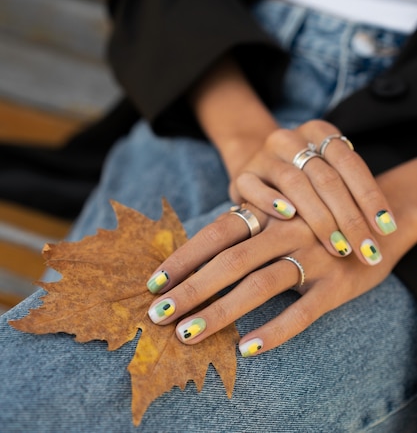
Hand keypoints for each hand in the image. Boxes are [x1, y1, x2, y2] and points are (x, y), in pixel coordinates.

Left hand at [146, 205, 396, 354]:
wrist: (376, 219)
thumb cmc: (313, 224)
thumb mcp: (279, 218)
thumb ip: (245, 232)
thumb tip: (194, 262)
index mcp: (269, 213)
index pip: (216, 233)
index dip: (184, 257)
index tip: (153, 283)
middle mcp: (287, 230)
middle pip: (231, 260)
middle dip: (192, 288)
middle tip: (158, 315)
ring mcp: (313, 256)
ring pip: (260, 285)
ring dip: (221, 311)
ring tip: (189, 334)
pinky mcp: (336, 285)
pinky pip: (303, 311)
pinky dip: (274, 330)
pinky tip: (247, 348)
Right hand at [230, 119, 396, 265]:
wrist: (258, 169)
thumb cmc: (305, 179)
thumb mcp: (328, 174)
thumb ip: (350, 192)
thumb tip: (382, 229)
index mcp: (317, 131)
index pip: (349, 162)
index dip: (370, 196)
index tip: (385, 228)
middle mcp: (290, 139)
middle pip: (325, 177)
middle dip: (350, 218)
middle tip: (366, 250)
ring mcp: (263, 156)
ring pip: (294, 183)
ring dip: (320, 219)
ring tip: (338, 247)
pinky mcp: (241, 175)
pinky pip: (254, 187)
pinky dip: (271, 201)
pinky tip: (288, 218)